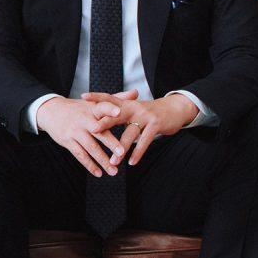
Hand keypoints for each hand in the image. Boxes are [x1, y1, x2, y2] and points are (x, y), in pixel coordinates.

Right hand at [34, 96, 126, 177]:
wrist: (51, 111)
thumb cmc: (78, 107)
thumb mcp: (94, 102)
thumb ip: (116, 99)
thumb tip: (136, 92)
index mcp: (92, 109)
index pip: (102, 107)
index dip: (110, 109)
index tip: (119, 112)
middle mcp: (84, 120)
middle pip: (99, 132)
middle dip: (111, 143)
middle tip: (122, 153)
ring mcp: (75, 131)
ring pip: (91, 147)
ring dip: (102, 160)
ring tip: (114, 171)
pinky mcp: (68, 141)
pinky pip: (80, 155)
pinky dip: (90, 165)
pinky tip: (99, 173)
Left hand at [81, 90, 198, 165]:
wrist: (174, 109)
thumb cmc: (149, 112)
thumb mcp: (134, 110)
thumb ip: (119, 113)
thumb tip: (99, 117)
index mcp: (127, 103)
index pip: (110, 98)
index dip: (97, 96)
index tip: (83, 95)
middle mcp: (135, 108)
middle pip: (117, 114)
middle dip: (105, 122)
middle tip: (93, 130)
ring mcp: (146, 116)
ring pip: (130, 133)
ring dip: (121, 148)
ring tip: (113, 161)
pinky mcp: (156, 125)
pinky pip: (144, 141)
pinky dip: (138, 153)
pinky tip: (132, 162)